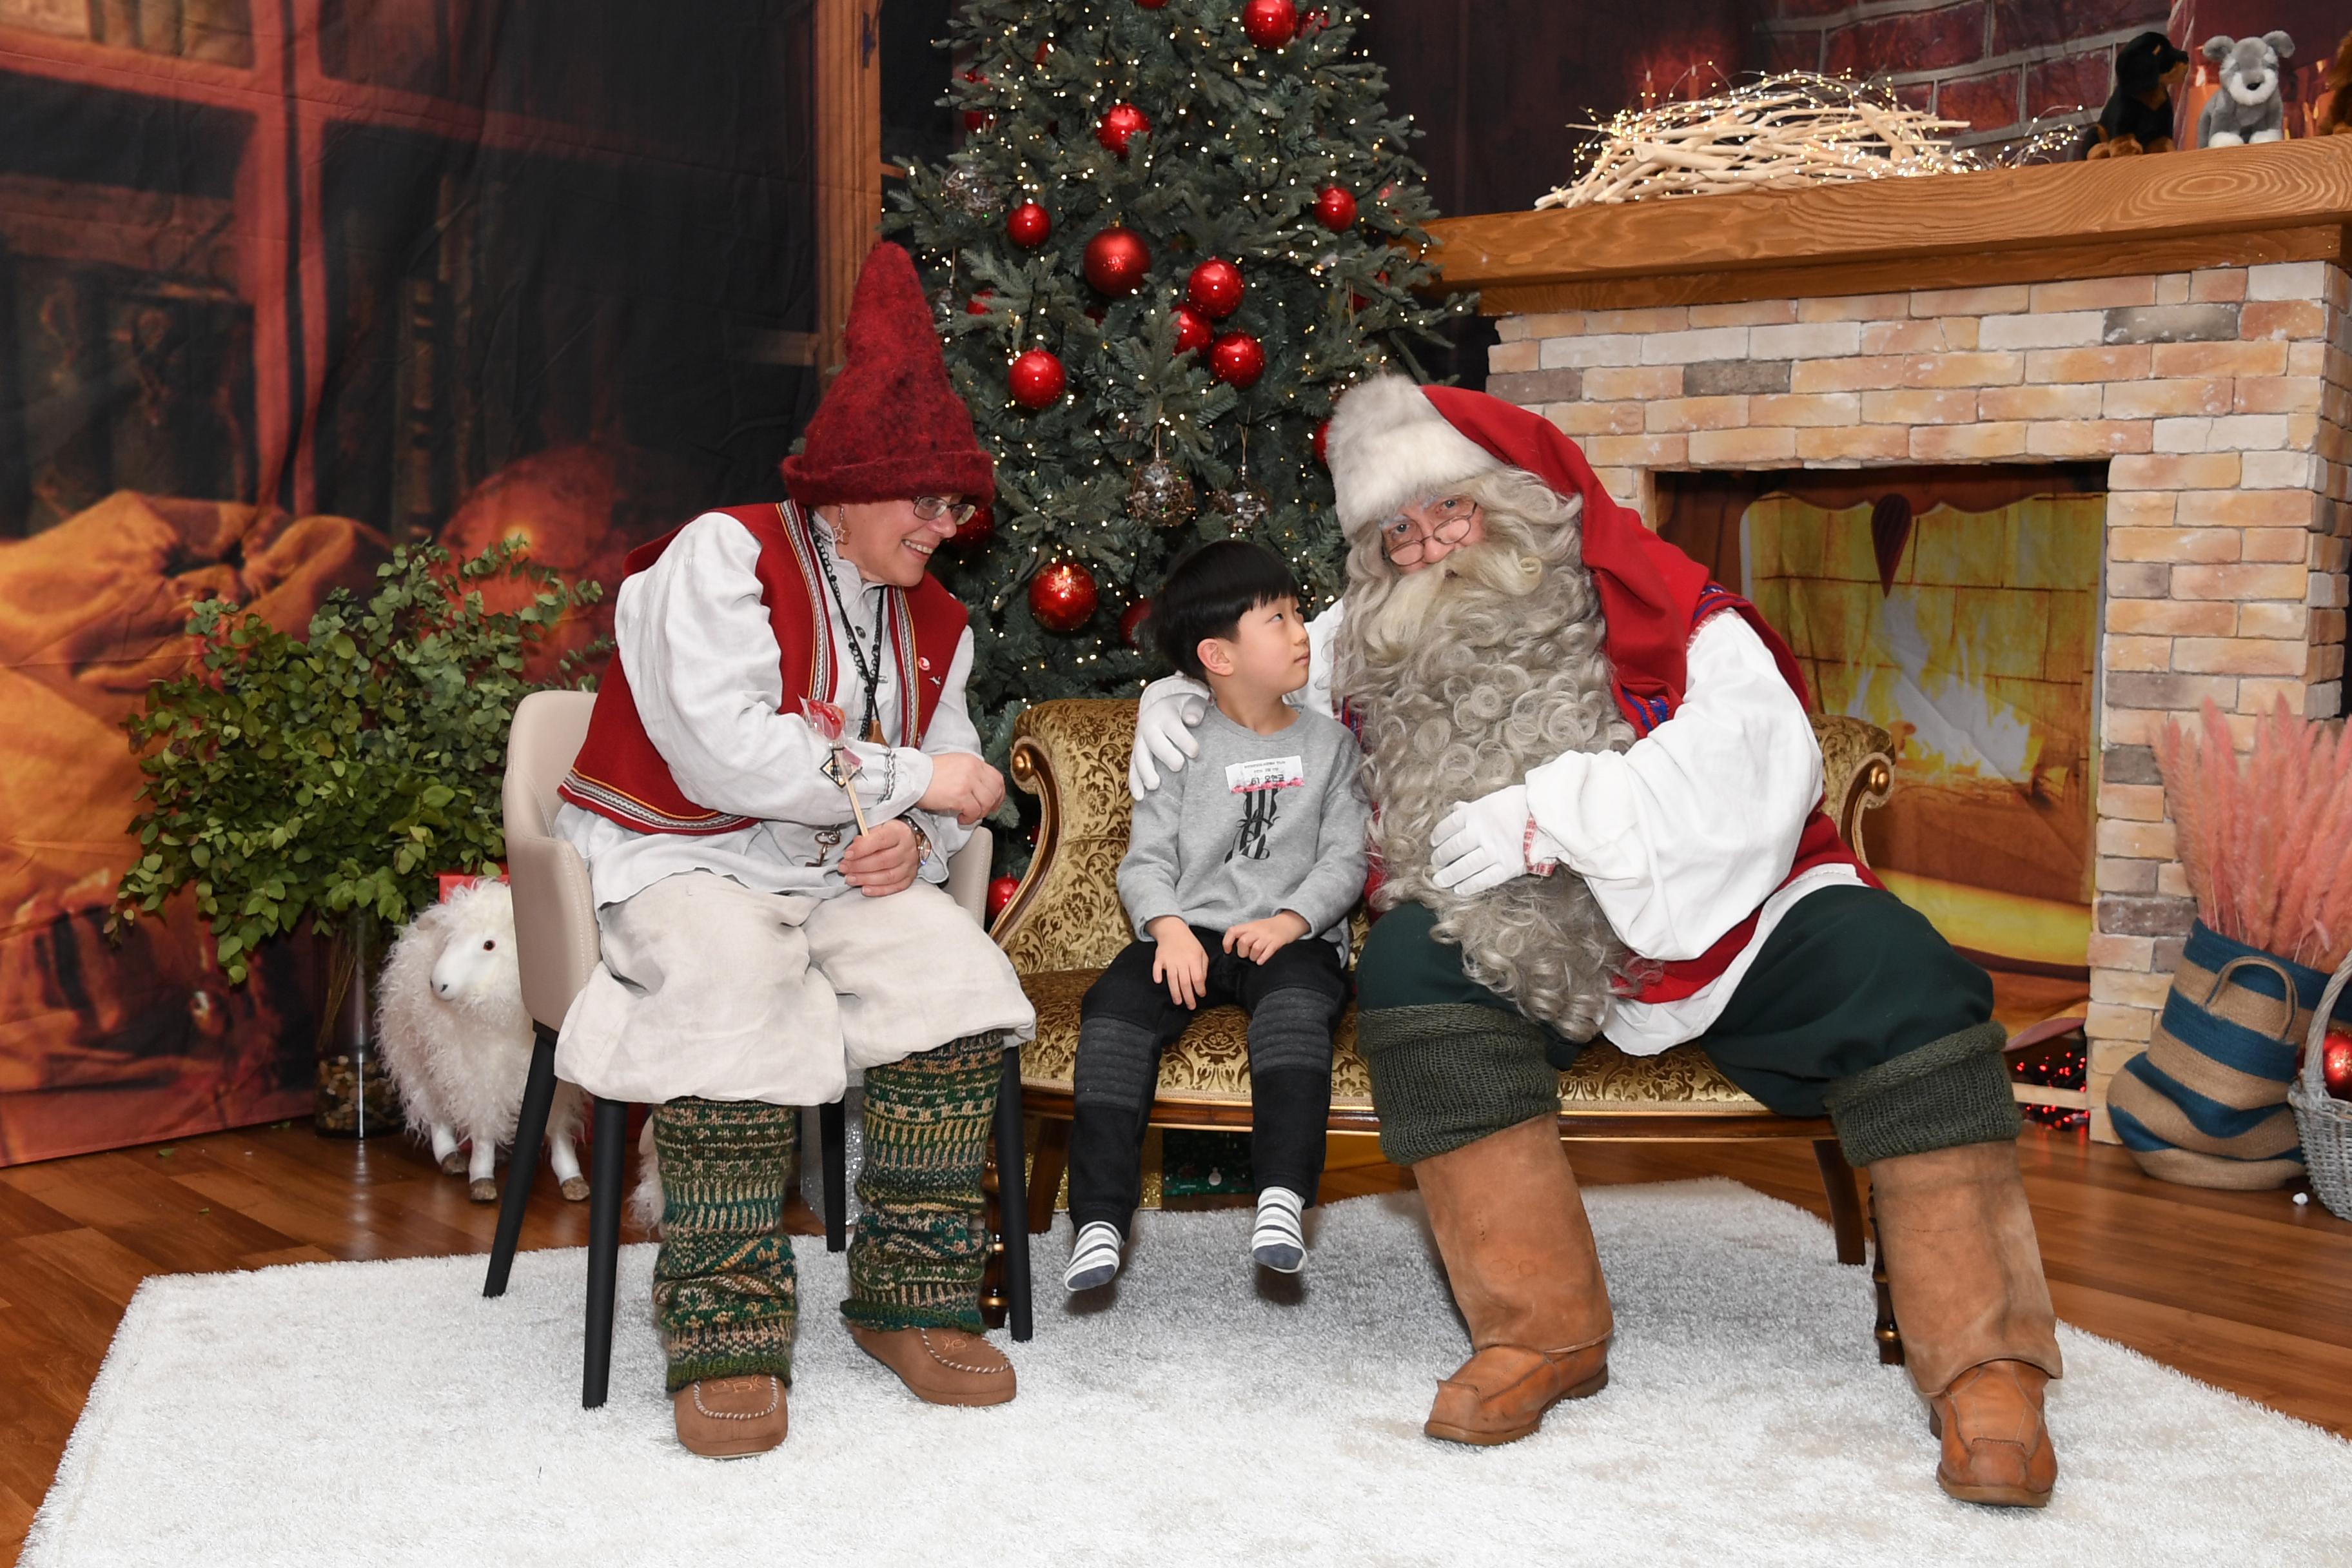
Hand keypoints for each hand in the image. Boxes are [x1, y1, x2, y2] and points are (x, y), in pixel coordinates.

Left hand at [840, 818, 918, 896]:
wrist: (909, 841)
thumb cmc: (891, 835)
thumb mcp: (878, 828)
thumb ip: (865, 837)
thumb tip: (854, 847)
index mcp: (899, 833)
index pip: (880, 840)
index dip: (862, 848)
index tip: (847, 854)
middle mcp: (907, 849)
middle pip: (883, 860)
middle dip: (859, 866)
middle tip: (844, 867)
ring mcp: (909, 865)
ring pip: (888, 876)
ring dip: (865, 879)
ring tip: (850, 878)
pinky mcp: (909, 878)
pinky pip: (894, 887)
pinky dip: (878, 890)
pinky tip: (865, 889)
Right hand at [917, 751, 1003, 824]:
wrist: (911, 776)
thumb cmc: (927, 773)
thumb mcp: (953, 765)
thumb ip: (969, 773)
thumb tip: (980, 790)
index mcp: (972, 761)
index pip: (997, 778)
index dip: (998, 794)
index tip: (994, 803)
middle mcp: (973, 769)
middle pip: (995, 791)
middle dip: (991, 806)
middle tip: (981, 812)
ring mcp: (968, 781)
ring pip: (987, 802)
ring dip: (979, 813)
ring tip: (968, 815)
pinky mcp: (960, 795)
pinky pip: (974, 811)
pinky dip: (969, 819)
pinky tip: (960, 818)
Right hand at [1129, 675, 1210, 798]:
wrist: (1164, 710)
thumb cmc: (1184, 710)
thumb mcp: (1192, 703)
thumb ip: (1195, 709)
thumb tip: (1193, 720)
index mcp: (1164, 713)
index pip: (1172, 726)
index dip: (1182, 739)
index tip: (1195, 752)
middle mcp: (1148, 727)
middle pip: (1154, 741)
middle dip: (1165, 754)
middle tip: (1178, 766)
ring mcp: (1140, 742)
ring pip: (1139, 757)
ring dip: (1145, 772)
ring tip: (1154, 786)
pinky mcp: (1136, 756)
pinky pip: (1133, 769)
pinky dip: (1135, 783)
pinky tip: (1139, 796)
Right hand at [1147, 917, 1208, 1006]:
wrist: (1173, 930)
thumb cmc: (1189, 944)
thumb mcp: (1202, 953)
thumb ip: (1203, 968)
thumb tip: (1201, 983)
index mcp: (1194, 959)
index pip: (1197, 978)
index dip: (1200, 988)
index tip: (1201, 995)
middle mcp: (1182, 961)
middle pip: (1185, 982)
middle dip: (1188, 996)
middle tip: (1191, 1006)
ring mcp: (1169, 960)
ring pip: (1172, 979)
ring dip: (1175, 992)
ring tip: (1178, 1002)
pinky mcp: (1159, 958)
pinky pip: (1156, 968)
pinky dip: (1157, 974)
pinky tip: (1159, 982)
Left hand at [1223, 911, 1309, 963]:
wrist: (1288, 923)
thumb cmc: (1268, 928)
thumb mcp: (1254, 927)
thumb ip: (1243, 935)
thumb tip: (1232, 950)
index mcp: (1249, 926)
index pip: (1233, 931)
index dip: (1227, 942)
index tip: (1228, 951)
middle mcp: (1257, 930)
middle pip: (1243, 942)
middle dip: (1242, 953)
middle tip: (1247, 955)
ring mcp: (1267, 936)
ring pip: (1255, 948)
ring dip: (1253, 957)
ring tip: (1255, 958)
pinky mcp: (1277, 942)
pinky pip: (1268, 952)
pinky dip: (1263, 958)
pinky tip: (1261, 961)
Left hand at [1430, 784, 1543, 896]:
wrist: (1548, 815)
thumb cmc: (1521, 803)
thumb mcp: (1493, 800)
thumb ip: (1473, 808)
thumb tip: (1455, 808)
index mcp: (1475, 814)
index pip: (1448, 826)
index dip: (1438, 835)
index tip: (1434, 842)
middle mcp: (1480, 833)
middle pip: (1453, 848)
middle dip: (1441, 857)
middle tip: (1435, 863)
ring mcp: (1493, 852)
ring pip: (1465, 867)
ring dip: (1450, 875)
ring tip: (1440, 880)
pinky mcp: (1506, 867)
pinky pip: (1483, 880)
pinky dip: (1469, 886)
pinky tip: (1459, 890)